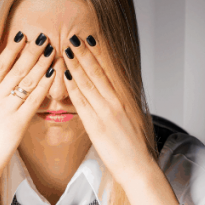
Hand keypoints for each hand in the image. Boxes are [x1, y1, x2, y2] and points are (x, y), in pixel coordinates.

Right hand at [0, 30, 59, 182]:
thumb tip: (3, 90)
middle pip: (16, 67)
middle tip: (43, 36)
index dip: (12, 48)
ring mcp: (5, 108)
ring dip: (40, 62)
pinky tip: (54, 73)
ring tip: (51, 49)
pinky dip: (45, 84)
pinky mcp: (17, 123)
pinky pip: (34, 99)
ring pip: (26, 79)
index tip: (22, 35)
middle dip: (30, 50)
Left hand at [61, 34, 154, 184]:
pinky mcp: (96, 126)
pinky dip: (73, 87)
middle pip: (97, 72)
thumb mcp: (129, 120)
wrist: (138, 167)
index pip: (108, 72)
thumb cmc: (132, 147)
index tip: (89, 40)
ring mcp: (105, 113)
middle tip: (73, 36)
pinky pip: (82, 102)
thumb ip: (118, 105)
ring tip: (67, 49)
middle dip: (84, 53)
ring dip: (76, 65)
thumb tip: (110, 95)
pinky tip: (65, 76)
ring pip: (88, 83)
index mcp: (123, 99)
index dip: (97, 55)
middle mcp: (115, 102)